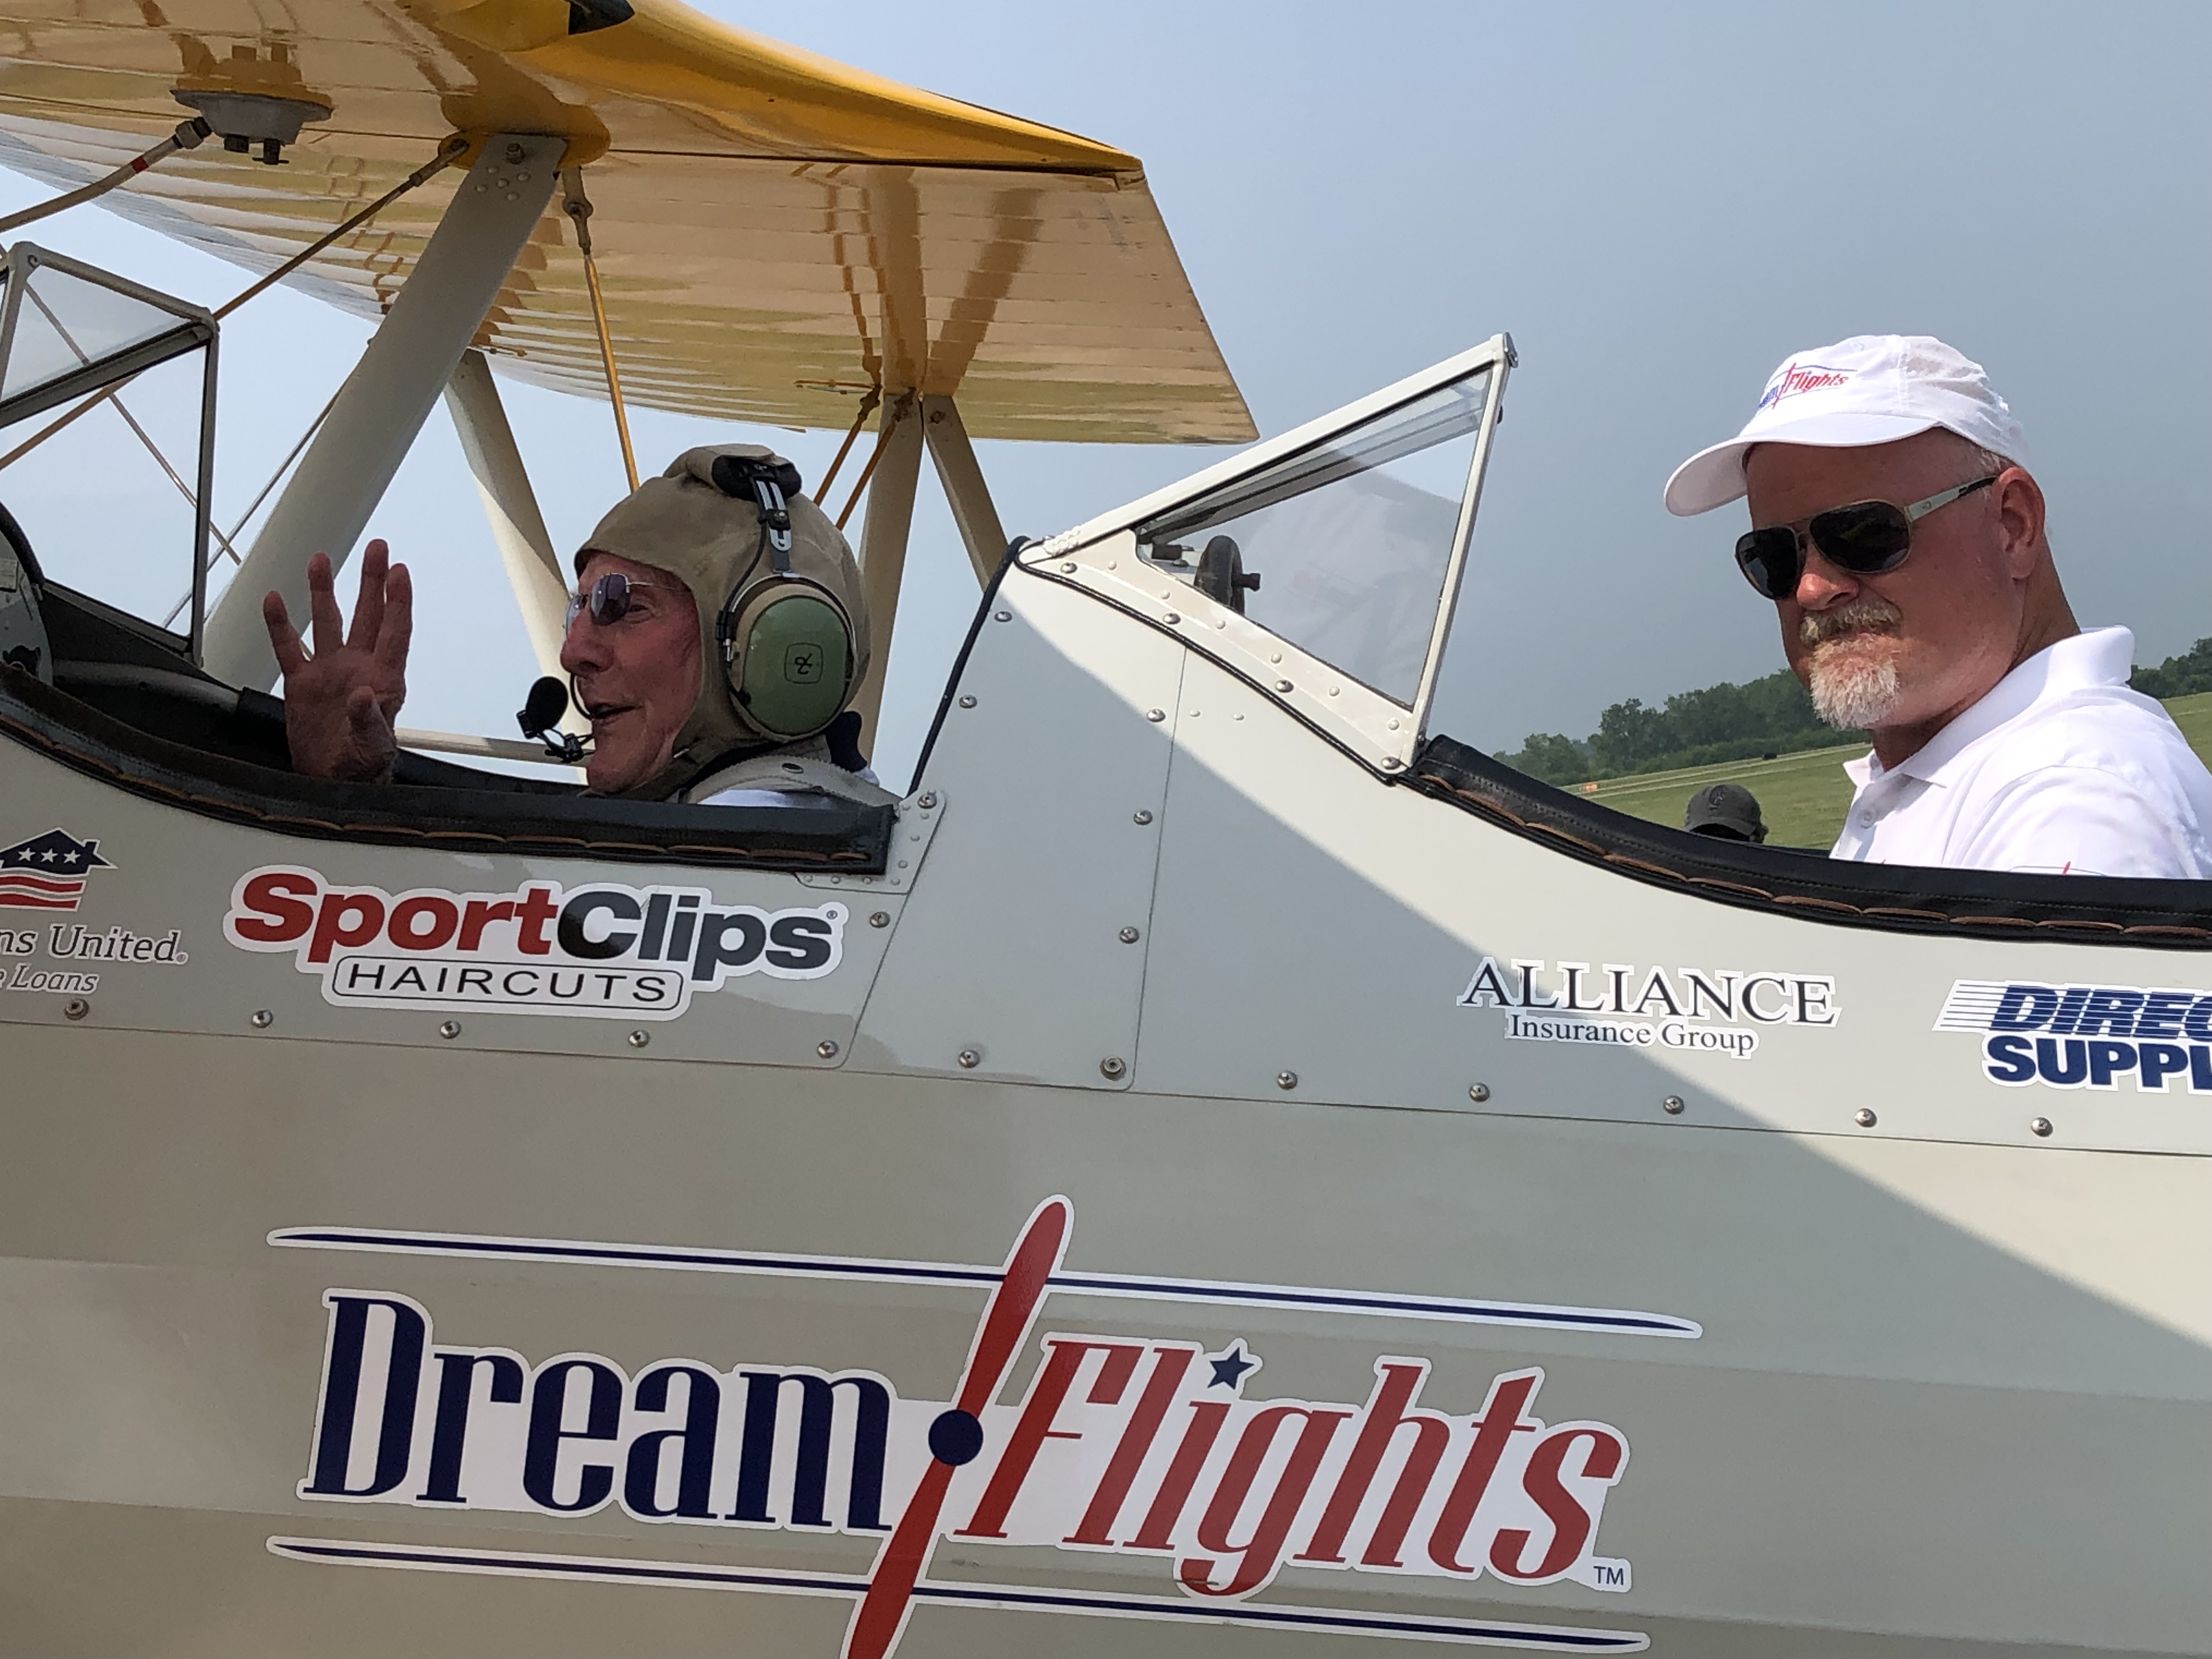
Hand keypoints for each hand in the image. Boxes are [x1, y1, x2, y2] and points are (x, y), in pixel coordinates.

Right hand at [262, 541, 411, 783]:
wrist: (334, 779)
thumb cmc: (363, 763)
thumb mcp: (372, 746)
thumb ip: (369, 720)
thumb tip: (364, 696)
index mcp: (383, 678)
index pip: (395, 631)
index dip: (398, 601)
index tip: (399, 571)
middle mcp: (358, 666)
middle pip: (367, 615)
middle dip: (371, 581)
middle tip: (377, 547)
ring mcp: (330, 671)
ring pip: (326, 621)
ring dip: (324, 591)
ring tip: (320, 560)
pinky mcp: (302, 682)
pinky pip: (289, 647)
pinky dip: (281, 625)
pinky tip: (275, 600)